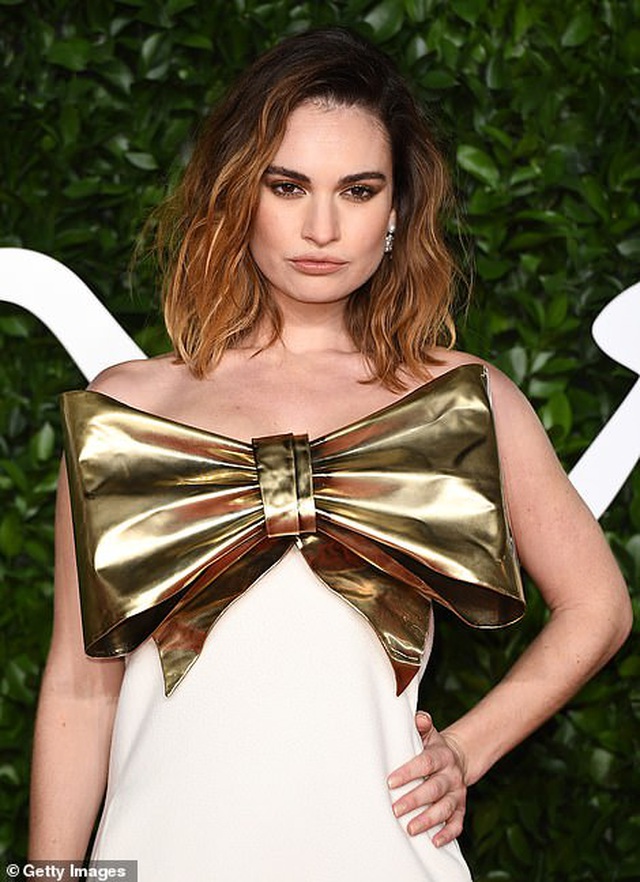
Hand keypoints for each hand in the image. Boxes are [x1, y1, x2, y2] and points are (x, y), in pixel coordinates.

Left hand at [387, 711, 466, 846]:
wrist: (458, 758)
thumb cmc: (433, 747)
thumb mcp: (429, 734)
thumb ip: (422, 725)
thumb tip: (419, 718)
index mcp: (442, 756)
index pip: (425, 763)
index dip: (408, 773)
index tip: (390, 782)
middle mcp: (451, 775)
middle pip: (434, 788)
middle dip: (415, 800)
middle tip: (395, 809)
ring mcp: (457, 793)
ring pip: (445, 808)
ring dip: (428, 820)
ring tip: (410, 828)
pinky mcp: (461, 808)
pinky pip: (457, 823)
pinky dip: (448, 833)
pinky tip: (435, 841)